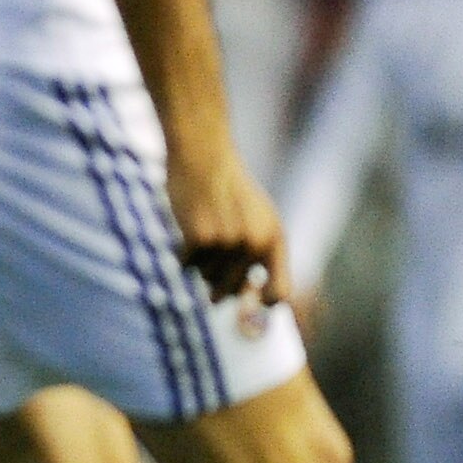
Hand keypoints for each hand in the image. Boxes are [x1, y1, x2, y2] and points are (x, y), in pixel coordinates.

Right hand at [167, 138, 290, 309]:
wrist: (203, 156)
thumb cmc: (226, 188)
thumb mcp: (255, 218)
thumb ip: (256, 256)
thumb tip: (243, 303)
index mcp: (274, 240)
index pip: (279, 294)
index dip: (263, 305)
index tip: (249, 305)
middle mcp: (254, 245)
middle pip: (234, 289)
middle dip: (218, 282)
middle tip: (212, 252)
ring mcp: (227, 242)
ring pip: (206, 277)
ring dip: (199, 261)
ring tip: (202, 227)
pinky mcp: (200, 238)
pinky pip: (186, 265)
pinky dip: (182, 252)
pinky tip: (186, 225)